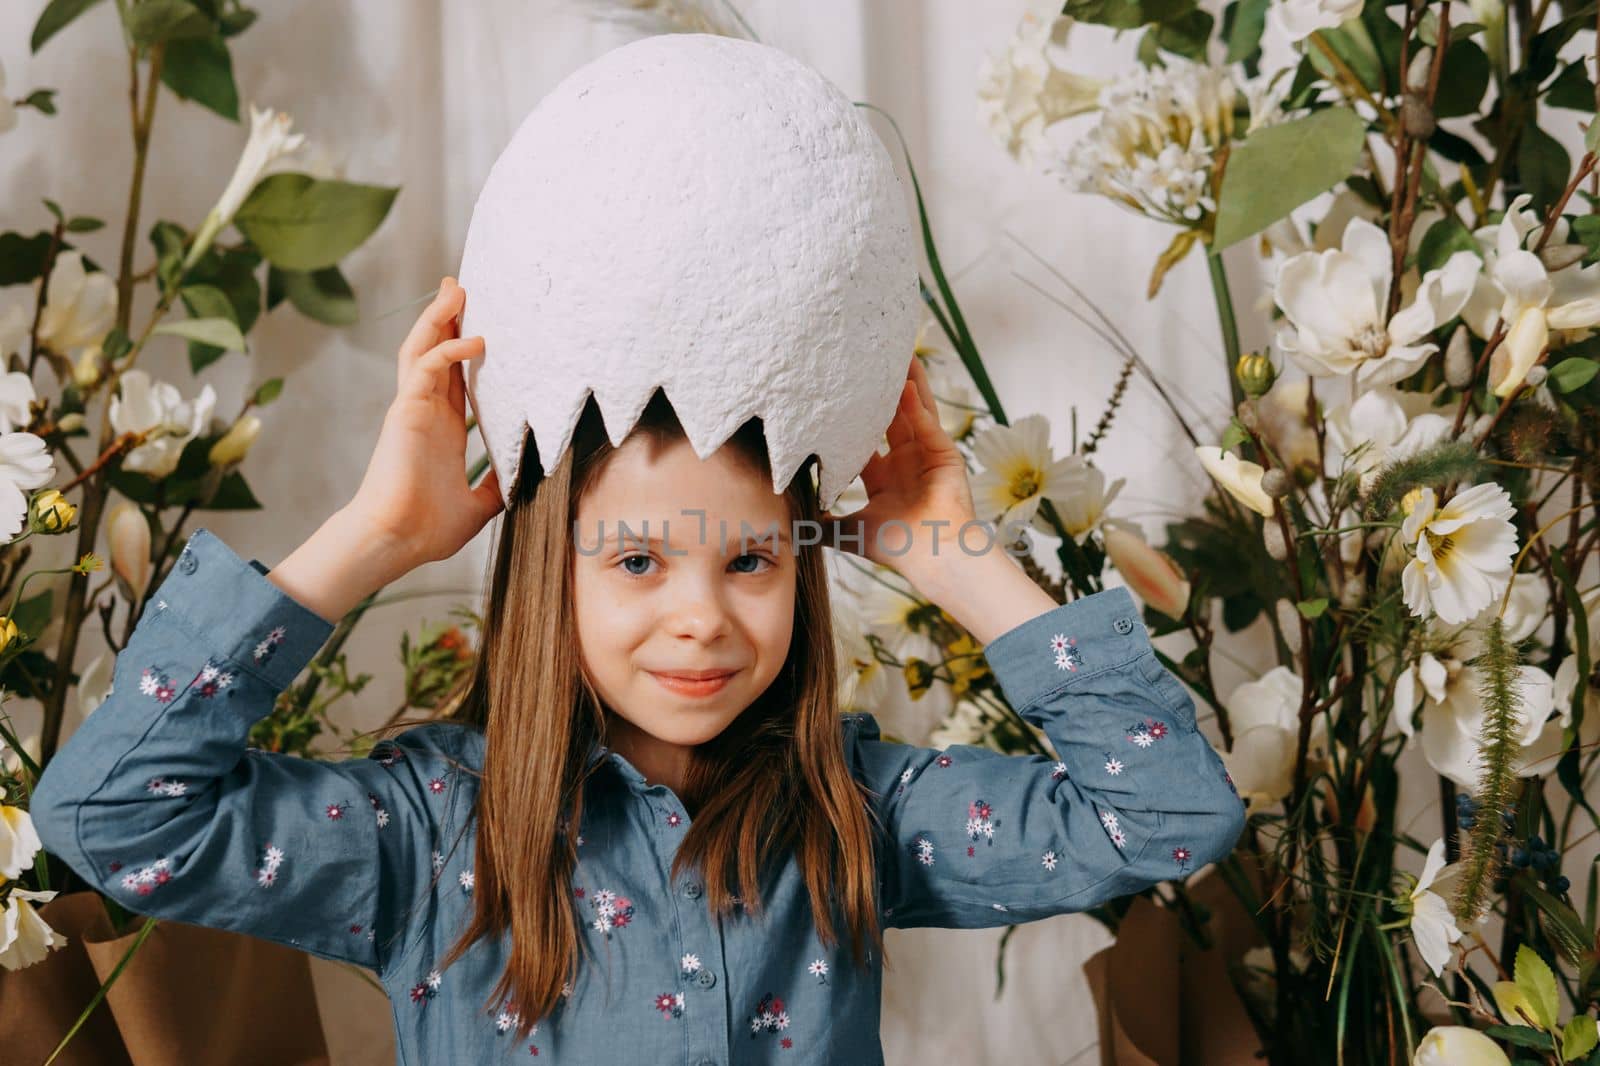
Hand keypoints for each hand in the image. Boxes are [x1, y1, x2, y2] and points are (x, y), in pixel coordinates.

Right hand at [344, 277, 503, 567]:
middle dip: (446, 319)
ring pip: (423, 349)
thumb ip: (498, 486)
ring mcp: (413, 409)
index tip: (482, 324)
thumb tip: (525, 480)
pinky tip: (475, 340)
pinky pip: (427, 369)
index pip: (454, 376)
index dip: (464, 348)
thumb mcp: (480, 504)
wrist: (398, 541)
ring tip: (456, 290)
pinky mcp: (405, 412)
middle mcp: (426, 413)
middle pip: (434, 352)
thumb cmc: (428, 528)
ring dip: (438, 318)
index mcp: (442, 429)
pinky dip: (448, 350)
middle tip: (461, 288)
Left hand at [819, 356, 977, 588]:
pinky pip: (927, 421)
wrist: (932, 556)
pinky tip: (905, 382)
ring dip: (904, 383)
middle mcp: (905, 461)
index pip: (861, 439)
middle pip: (888, 416)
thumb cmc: (896, 547)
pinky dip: (916, 403)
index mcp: (883, 477)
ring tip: (894, 354)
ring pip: (912, 410)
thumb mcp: (848, 533)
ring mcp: (926, 454)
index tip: (832, 395)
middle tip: (862, 362)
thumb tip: (790, 523)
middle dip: (877, 391)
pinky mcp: (944, 452)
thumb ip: (822, 525)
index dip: (848, 418)